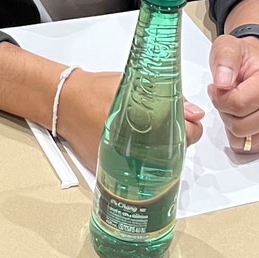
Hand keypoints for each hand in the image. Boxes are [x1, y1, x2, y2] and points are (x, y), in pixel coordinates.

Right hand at [57, 70, 204, 172]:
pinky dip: (139, 161)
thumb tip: (194, 112)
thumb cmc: (95, 91)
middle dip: (176, 140)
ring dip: (159, 152)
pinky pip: (134, 171)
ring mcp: (122, 164)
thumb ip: (168, 98)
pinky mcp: (109, 171)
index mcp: (145, 127)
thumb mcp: (135, 85)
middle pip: (174, 154)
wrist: (64, 102)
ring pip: (156, 166)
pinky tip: (134, 145)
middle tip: (168, 126)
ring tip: (150, 136)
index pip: (188, 137)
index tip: (189, 121)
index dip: (192, 127)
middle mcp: (135, 152)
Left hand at [207, 35, 258, 155]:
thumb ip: (224, 60)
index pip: (238, 105)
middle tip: (229, 98)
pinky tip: (244, 117)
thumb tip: (223, 81)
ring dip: (232, 125)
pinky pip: (250, 147)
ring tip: (236, 106)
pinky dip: (240, 136)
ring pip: (244, 139)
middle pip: (240, 126)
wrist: (256, 66)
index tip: (219, 87)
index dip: (220, 98)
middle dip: (226, 113)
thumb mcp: (228, 48)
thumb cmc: (243, 59)